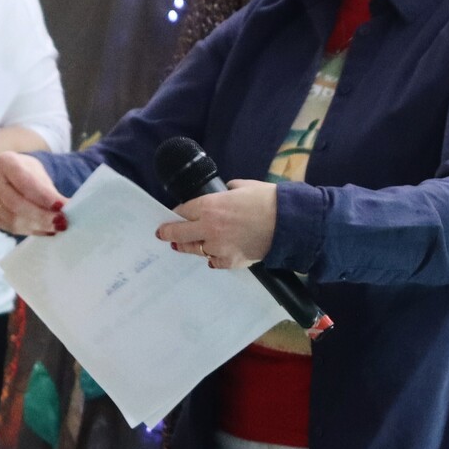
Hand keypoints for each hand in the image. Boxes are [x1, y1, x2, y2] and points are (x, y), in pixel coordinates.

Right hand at [0, 150, 67, 234]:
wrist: (9, 176)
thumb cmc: (27, 173)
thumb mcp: (40, 174)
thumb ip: (49, 190)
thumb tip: (65, 208)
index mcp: (4, 161)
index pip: (25, 182)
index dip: (43, 196)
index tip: (62, 206)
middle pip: (16, 203)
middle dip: (41, 216)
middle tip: (61, 222)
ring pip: (12, 219)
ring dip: (37, 226)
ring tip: (55, 228)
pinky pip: (7, 226)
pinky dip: (29, 230)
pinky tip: (43, 230)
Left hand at [159, 181, 276, 269]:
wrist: (287, 223)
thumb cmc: (267, 200)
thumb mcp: (244, 186)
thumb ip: (228, 191)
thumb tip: (226, 192)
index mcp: (209, 206)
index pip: (183, 211)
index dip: (177, 213)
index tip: (174, 215)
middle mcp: (208, 228)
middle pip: (179, 233)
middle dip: (168, 232)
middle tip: (161, 233)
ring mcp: (218, 247)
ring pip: (194, 249)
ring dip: (188, 246)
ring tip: (181, 246)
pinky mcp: (230, 261)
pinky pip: (213, 262)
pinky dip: (212, 258)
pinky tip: (211, 255)